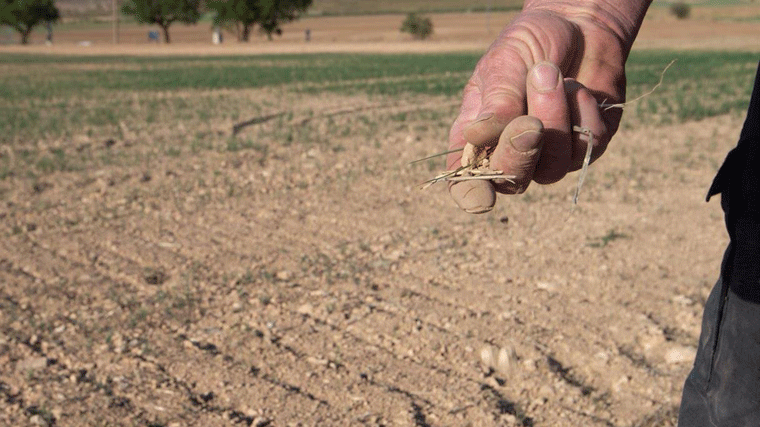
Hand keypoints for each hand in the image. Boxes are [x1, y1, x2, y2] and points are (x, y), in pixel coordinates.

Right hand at [448, 3, 645, 212]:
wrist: (576, 24)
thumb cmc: (528, 44)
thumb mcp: (503, 62)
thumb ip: (496, 100)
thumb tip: (478, 135)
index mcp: (476, 138)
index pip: (466, 181)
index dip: (472, 195)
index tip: (483, 199)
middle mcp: (510, 153)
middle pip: (511, 182)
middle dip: (521, 153)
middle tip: (530, 122)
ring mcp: (549, 155)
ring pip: (553, 167)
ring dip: (555, 118)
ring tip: (550, 73)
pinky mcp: (585, 147)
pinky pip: (588, 145)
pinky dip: (583, 110)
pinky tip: (577, 86)